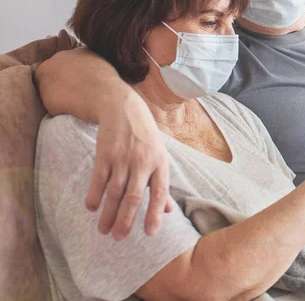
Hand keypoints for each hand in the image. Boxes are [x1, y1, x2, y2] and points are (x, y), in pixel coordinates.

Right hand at [88, 91, 172, 240]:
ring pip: (114, 192)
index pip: (159, 192)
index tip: (150, 233)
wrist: (124, 109)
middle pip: (134, 197)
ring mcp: (122, 158)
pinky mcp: (104, 154)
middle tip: (119, 239)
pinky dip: (94, 196)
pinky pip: (98, 180)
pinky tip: (92, 208)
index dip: (155, 214)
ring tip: (104, 231)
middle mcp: (142, 162)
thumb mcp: (160, 156)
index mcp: (160, 163)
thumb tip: (169, 211)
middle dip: (125, 220)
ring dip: (108, 214)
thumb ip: (161, 184)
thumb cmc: (146, 137)